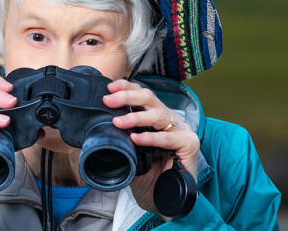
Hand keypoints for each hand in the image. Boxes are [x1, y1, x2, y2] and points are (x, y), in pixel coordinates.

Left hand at [103, 79, 199, 219]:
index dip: (126, 87)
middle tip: (108, 100)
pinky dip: (150, 138)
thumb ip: (120, 137)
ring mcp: (180, 130)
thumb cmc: (147, 175)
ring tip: (118, 122)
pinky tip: (136, 139)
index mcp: (154, 117)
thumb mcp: (129, 152)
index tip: (109, 87)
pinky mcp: (189, 144)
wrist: (164, 201)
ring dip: (135, 116)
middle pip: (149, 98)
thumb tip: (98, 126)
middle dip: (127, 96)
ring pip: (157, 115)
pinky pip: (168, 138)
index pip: (141, 95)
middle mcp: (169, 119)